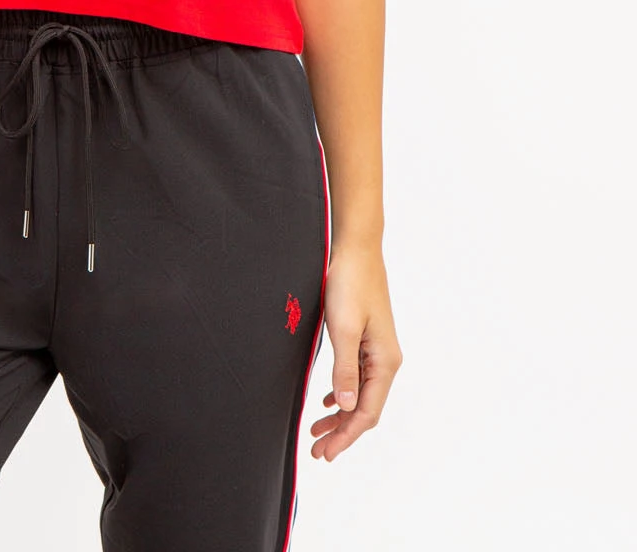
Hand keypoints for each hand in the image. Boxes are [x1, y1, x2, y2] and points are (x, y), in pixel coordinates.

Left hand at [310, 241, 402, 460]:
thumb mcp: (342, 328)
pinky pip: (357, 377)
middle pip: (364, 408)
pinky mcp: (366, 340)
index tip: (325, 452)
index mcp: (385, 362)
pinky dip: (342, 393)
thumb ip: (344, 369)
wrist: (355, 249)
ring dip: (340, 415)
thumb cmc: (350, 283)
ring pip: (360, 394)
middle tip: (317, 449)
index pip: (366, 412)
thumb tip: (345, 407)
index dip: (346, 436)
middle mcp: (386, 360)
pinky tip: (329, 400)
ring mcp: (377, 350)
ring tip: (318, 431)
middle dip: (342, 431)